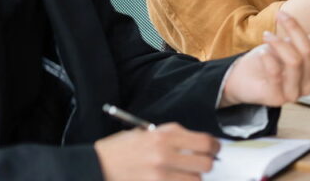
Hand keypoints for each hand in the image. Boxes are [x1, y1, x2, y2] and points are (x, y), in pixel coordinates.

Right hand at [95, 123, 218, 180]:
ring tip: (185, 175)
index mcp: (164, 135)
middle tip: (201, 164)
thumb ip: (173, 137)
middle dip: (206, 165)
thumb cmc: (120, 148)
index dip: (215, 147)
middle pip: (205, 164)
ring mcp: (159, 174)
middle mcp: (164, 154)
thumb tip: (198, 144)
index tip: (214, 150)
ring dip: (193, 179)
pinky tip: (175, 179)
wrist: (95, 165)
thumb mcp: (147, 132)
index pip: (205, 142)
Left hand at [220, 11, 309, 106]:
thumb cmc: (267, 60)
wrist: (241, 76)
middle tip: (281, 16)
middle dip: (294, 32)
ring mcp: (292, 95)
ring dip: (278, 44)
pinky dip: (268, 57)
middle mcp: (306, 86)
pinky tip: (263, 52)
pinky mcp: (275, 99)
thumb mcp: (293, 44)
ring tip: (267, 36)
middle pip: (308, 55)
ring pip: (294, 62)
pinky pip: (276, 73)